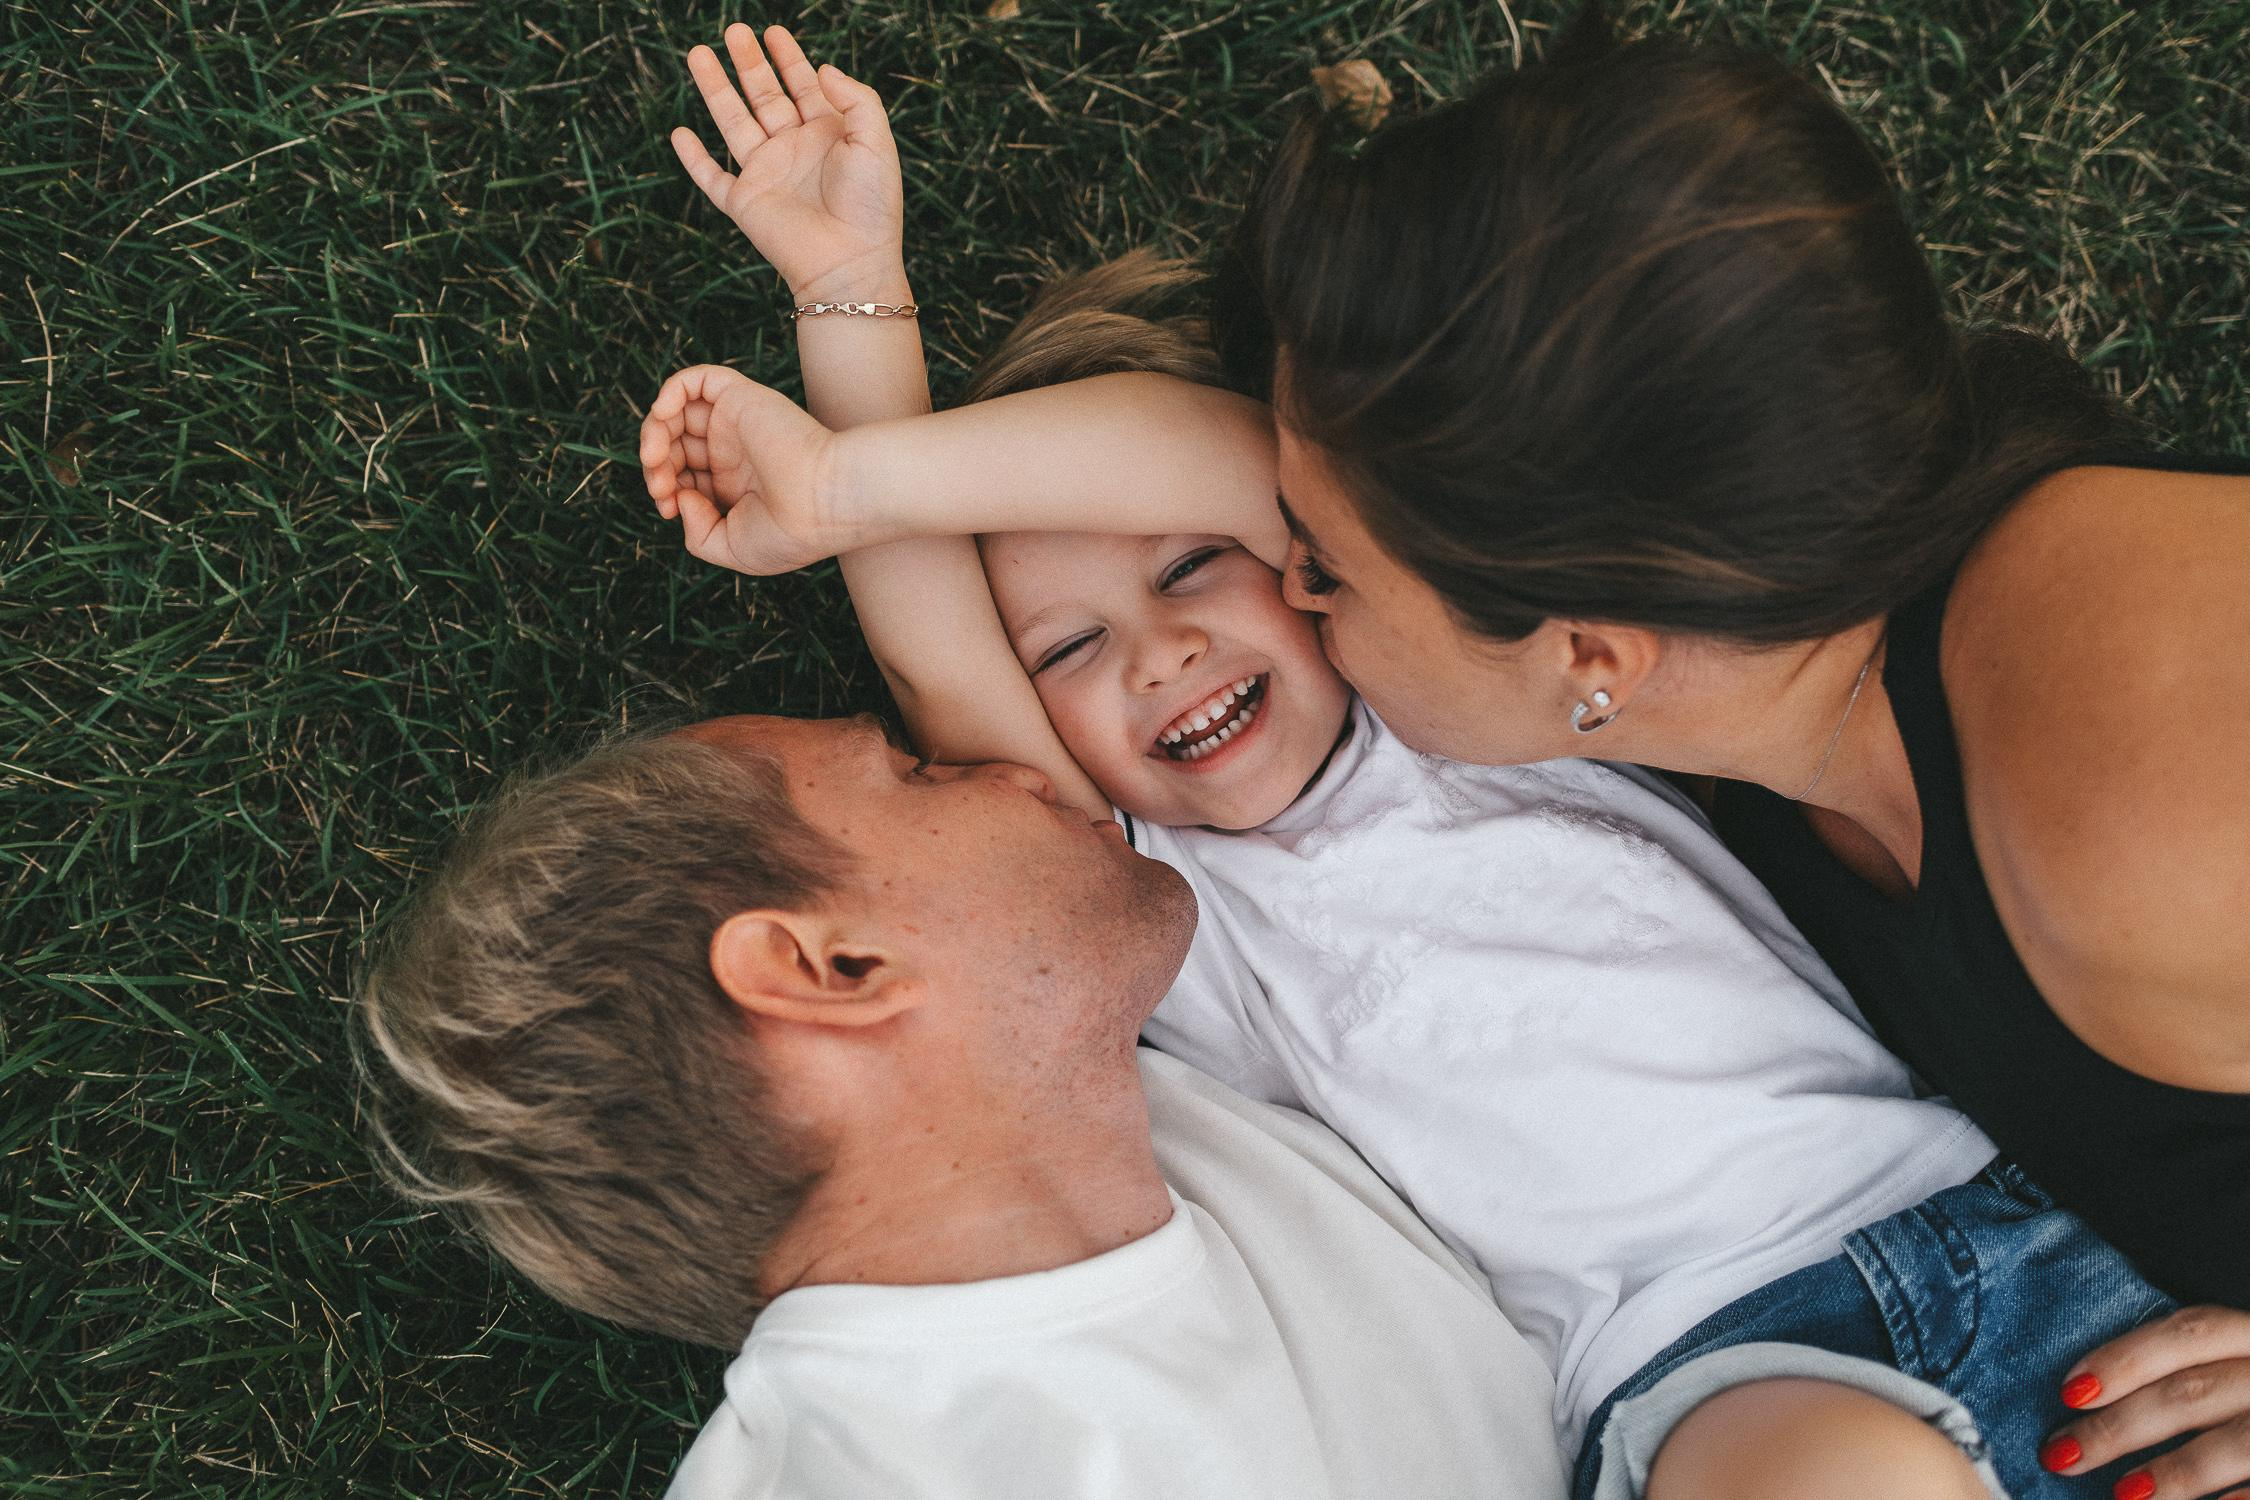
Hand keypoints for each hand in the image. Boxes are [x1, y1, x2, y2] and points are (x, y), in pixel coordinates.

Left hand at [639, 365, 850, 575]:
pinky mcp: (740, 399)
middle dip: (655, 466)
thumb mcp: (734, 550)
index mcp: (736, 486)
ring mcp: (736, 424)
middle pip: (673, 444)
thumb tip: (679, 498)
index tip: (670, 508)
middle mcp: (734, 452)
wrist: (825, 503)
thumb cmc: (791, 533)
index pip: (683, 474)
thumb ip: (698, 533)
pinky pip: (695, 381)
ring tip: (654, 457)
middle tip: (661, 487)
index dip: (665, 488)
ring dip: (654, 431)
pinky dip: (669, 391)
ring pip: (677, 412)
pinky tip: (663, 414)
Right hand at [673, 23, 904, 301]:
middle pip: (765, 97)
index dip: (790, 59)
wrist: (849, 262)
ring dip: (716, 90)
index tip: (774, 31)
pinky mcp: (744, 202)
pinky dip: (694, 158)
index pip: (804, 87)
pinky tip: (680, 134)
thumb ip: (856, 98)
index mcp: (827, 136)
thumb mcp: (876, 142)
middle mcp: (794, 151)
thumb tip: (822, 68)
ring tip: (698, 53)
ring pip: (733, 123)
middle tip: (734, 30)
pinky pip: (712, 177)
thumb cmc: (870, 206)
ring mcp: (767, 175)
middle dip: (749, 63)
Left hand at [2039, 1304, 2249, 1499]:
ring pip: (2232, 1446)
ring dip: (2172, 1475)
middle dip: (2120, 1426)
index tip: (2068, 1390)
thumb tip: (2088, 1399)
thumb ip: (2190, 1375)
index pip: (2186, 1335)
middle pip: (2192, 1393)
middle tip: (2062, 1453)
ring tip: (2122, 1496)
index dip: (2123, 1359)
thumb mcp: (2240, 1368)